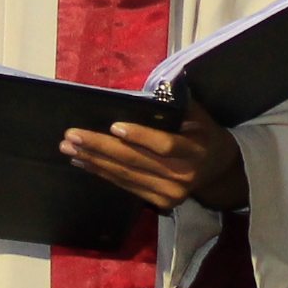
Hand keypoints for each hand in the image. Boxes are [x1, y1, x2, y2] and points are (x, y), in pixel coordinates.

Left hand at [61, 100, 245, 212]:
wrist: (219, 170)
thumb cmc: (203, 133)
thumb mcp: (199, 115)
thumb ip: (177, 102)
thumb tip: (154, 85)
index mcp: (195, 150)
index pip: (166, 145)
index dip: (140, 137)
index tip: (114, 126)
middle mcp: (182, 175)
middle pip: (136, 161)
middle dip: (100, 147)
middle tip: (72, 136)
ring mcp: (169, 193)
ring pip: (125, 174)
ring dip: (93, 160)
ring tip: (69, 147)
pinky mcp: (159, 202)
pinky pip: (125, 184)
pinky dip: (101, 172)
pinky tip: (82, 161)